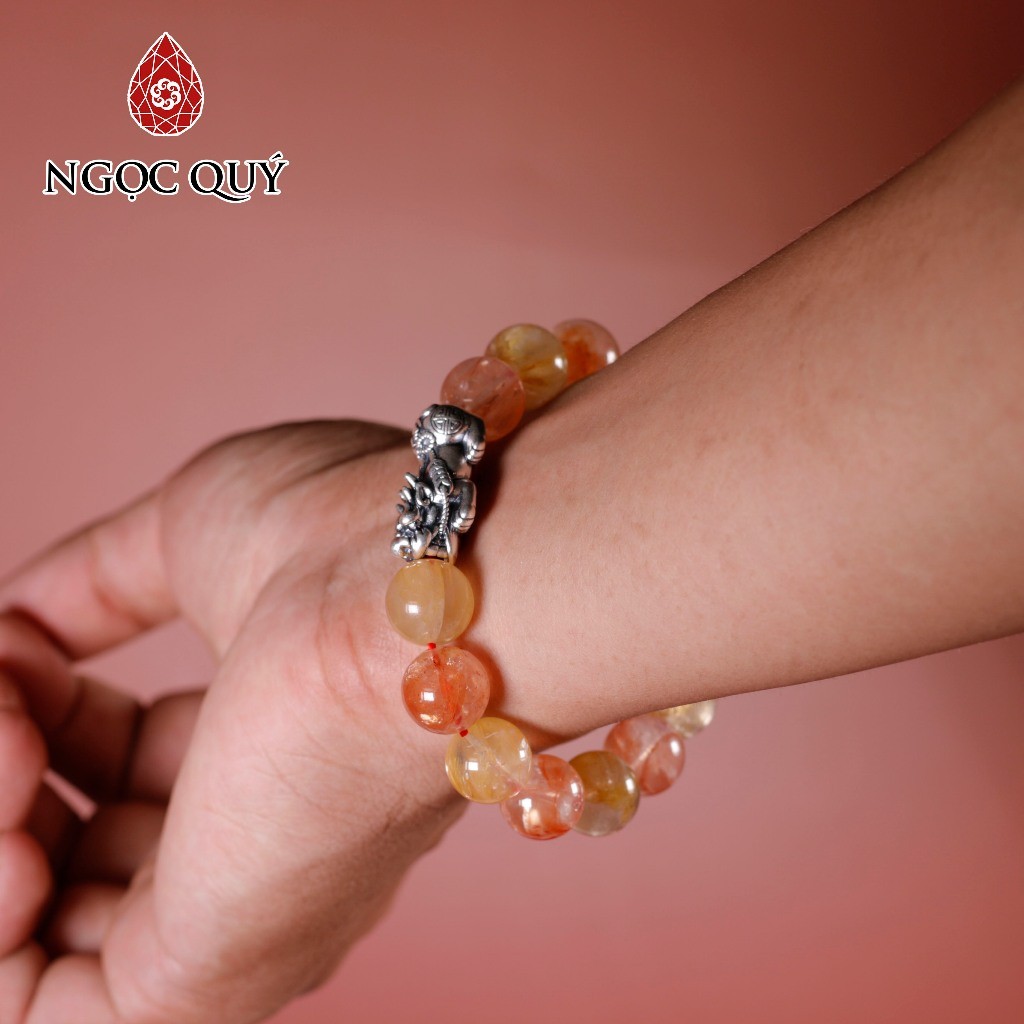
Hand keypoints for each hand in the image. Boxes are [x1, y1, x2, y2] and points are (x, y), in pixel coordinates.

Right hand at [0, 420, 468, 1023]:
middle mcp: (253, 848)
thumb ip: (91, 587)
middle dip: (9, 771)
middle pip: (73, 851)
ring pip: (42, 932)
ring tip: (11, 743)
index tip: (17, 653)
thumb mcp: (184, 541)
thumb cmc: (335, 543)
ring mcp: (230, 927)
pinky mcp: (197, 988)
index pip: (119, 762)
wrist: (406, 600)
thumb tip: (15, 618)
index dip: (40, 709)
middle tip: (9, 705)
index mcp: (263, 745)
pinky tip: (8, 825)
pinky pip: (32, 1014)